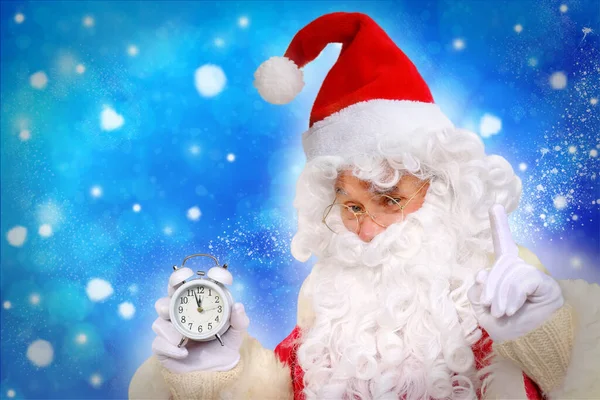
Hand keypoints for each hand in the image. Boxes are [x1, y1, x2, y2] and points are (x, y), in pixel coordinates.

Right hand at [152, 270, 249, 373]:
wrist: (217, 369)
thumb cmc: (224, 344)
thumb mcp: (236, 332)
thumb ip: (240, 321)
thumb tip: (238, 306)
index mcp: (195, 303)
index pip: (186, 283)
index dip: (183, 274)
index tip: (195, 273)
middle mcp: (179, 312)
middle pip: (167, 295)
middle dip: (171, 288)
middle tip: (179, 290)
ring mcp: (169, 329)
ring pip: (159, 319)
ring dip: (171, 327)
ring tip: (184, 337)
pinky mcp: (163, 347)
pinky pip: (158, 343)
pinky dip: (171, 348)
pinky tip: (183, 352)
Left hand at [468, 204, 563, 342]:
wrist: (527, 344)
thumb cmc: (505, 328)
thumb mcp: (482, 309)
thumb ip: (478, 290)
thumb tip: (481, 275)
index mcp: (503, 273)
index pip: (501, 245)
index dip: (499, 226)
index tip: (495, 206)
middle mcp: (519, 269)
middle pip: (499, 263)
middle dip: (490, 286)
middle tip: (490, 306)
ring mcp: (532, 274)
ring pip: (509, 272)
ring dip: (501, 295)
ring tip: (502, 312)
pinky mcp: (544, 282)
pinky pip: (522, 280)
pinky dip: (513, 296)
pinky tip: (512, 309)